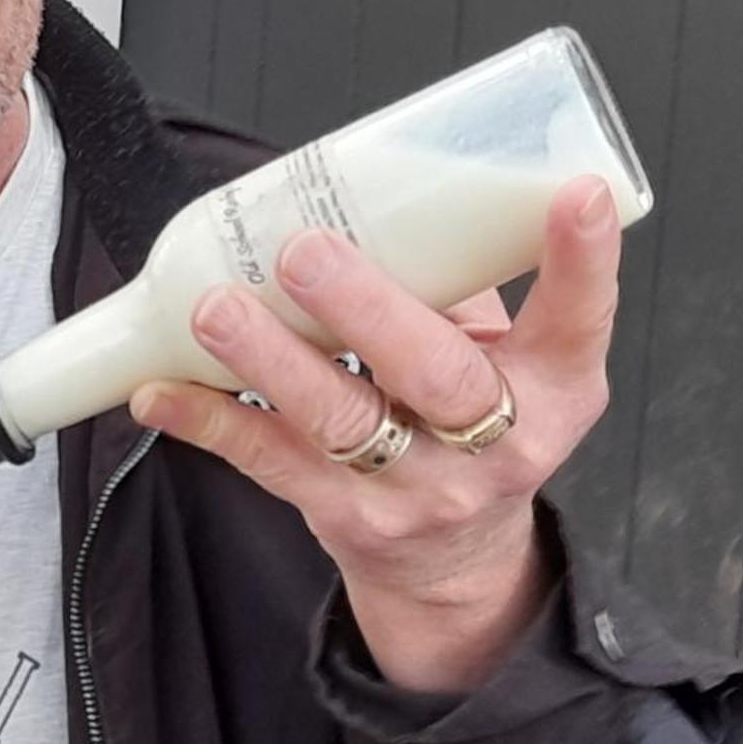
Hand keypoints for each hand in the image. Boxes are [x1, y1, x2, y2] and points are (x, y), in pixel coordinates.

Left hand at [131, 175, 619, 692]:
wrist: (454, 564)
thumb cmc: (473, 429)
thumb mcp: (507, 363)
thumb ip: (459, 285)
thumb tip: (388, 178)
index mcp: (553, 391)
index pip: (580, 322)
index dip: (584, 261)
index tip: (576, 194)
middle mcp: (494, 445)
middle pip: (435, 376)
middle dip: (366, 309)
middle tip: (304, 250)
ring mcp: (416, 489)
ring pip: (339, 421)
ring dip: (269, 360)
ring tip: (215, 308)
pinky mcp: (343, 516)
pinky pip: (265, 461)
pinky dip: (207, 419)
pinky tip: (159, 389)